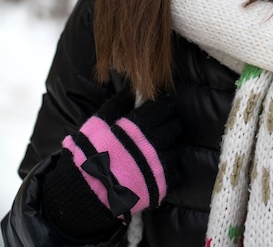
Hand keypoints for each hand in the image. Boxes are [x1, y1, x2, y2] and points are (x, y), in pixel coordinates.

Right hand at [43, 87, 180, 238]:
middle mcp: (153, 146)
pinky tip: (158, 162)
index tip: (162, 104)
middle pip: (173, 127)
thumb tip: (131, 91)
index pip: (163, 108)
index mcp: (139, 128)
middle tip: (162, 123)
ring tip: (159, 143)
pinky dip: (168, 163)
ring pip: (175, 147)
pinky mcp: (160, 186)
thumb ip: (117, 104)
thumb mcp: (98, 123)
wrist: (86, 192)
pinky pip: (173, 170)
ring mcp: (158, 167)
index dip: (164, 105)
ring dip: (169, 143)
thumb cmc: (90, 154)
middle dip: (169, 122)